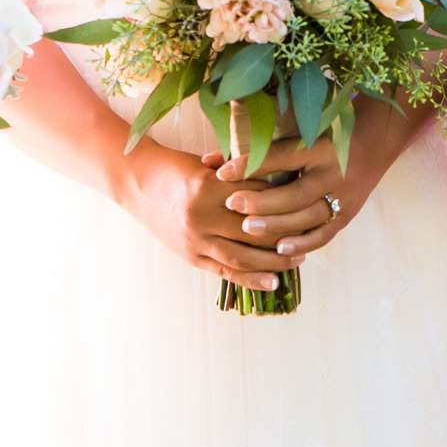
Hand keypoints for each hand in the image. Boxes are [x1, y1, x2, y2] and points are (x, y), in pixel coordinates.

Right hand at [120, 143, 298, 292]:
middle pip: (254, 231)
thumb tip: (276, 178)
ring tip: (297, 261)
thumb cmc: (175, 167)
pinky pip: (224, 271)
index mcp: (208, 186)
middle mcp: (201, 216)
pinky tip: (272, 282)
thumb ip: (237, 173)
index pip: (257, 198)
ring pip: (242, 257)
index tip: (306, 205)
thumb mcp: (206, 164)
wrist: (136, 183)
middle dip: (285, 236)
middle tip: (310, 236)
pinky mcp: (189, 256)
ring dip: (273, 262)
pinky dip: (250, 279)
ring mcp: (194, 240)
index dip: (284, 203)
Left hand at [207, 107, 415, 261]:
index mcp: (319, 146)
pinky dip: (301, 243)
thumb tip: (210, 160)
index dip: (249, 165)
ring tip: (247, 229)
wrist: (376, 139)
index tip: (221, 173)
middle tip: (232, 205)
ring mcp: (343, 197)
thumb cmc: (329, 131)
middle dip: (260, 202)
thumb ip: (259, 145)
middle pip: (293, 194)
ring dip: (275, 226)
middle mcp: (333, 173)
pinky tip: (279, 248)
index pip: (280, 156)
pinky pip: (322, 234)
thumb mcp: (301, 130)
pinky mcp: (347, 214)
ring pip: (306, 218)